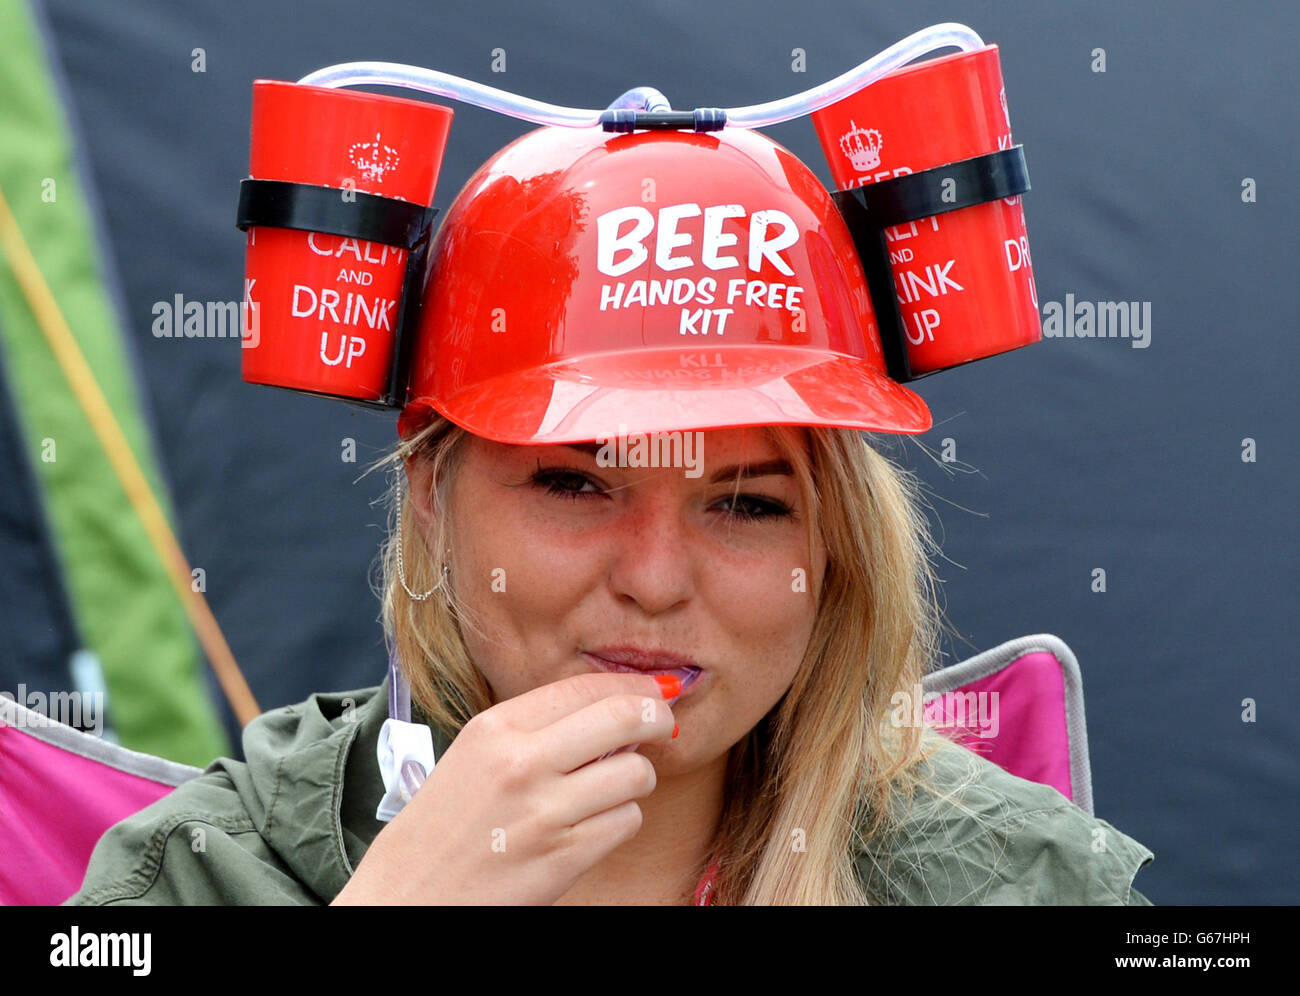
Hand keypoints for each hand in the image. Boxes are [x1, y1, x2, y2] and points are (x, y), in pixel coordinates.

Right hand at [331, 670, 678, 904]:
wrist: (406, 896)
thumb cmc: (441, 829)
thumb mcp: (474, 758)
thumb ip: (535, 731)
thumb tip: (612, 712)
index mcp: (495, 729)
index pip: (586, 687)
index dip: (631, 684)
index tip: (653, 689)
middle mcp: (522, 761)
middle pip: (625, 716)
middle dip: (658, 716)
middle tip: (665, 724)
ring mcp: (546, 811)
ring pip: (635, 773)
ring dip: (636, 780)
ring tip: (613, 788)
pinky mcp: (564, 856)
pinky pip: (626, 821)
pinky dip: (620, 822)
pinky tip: (594, 826)